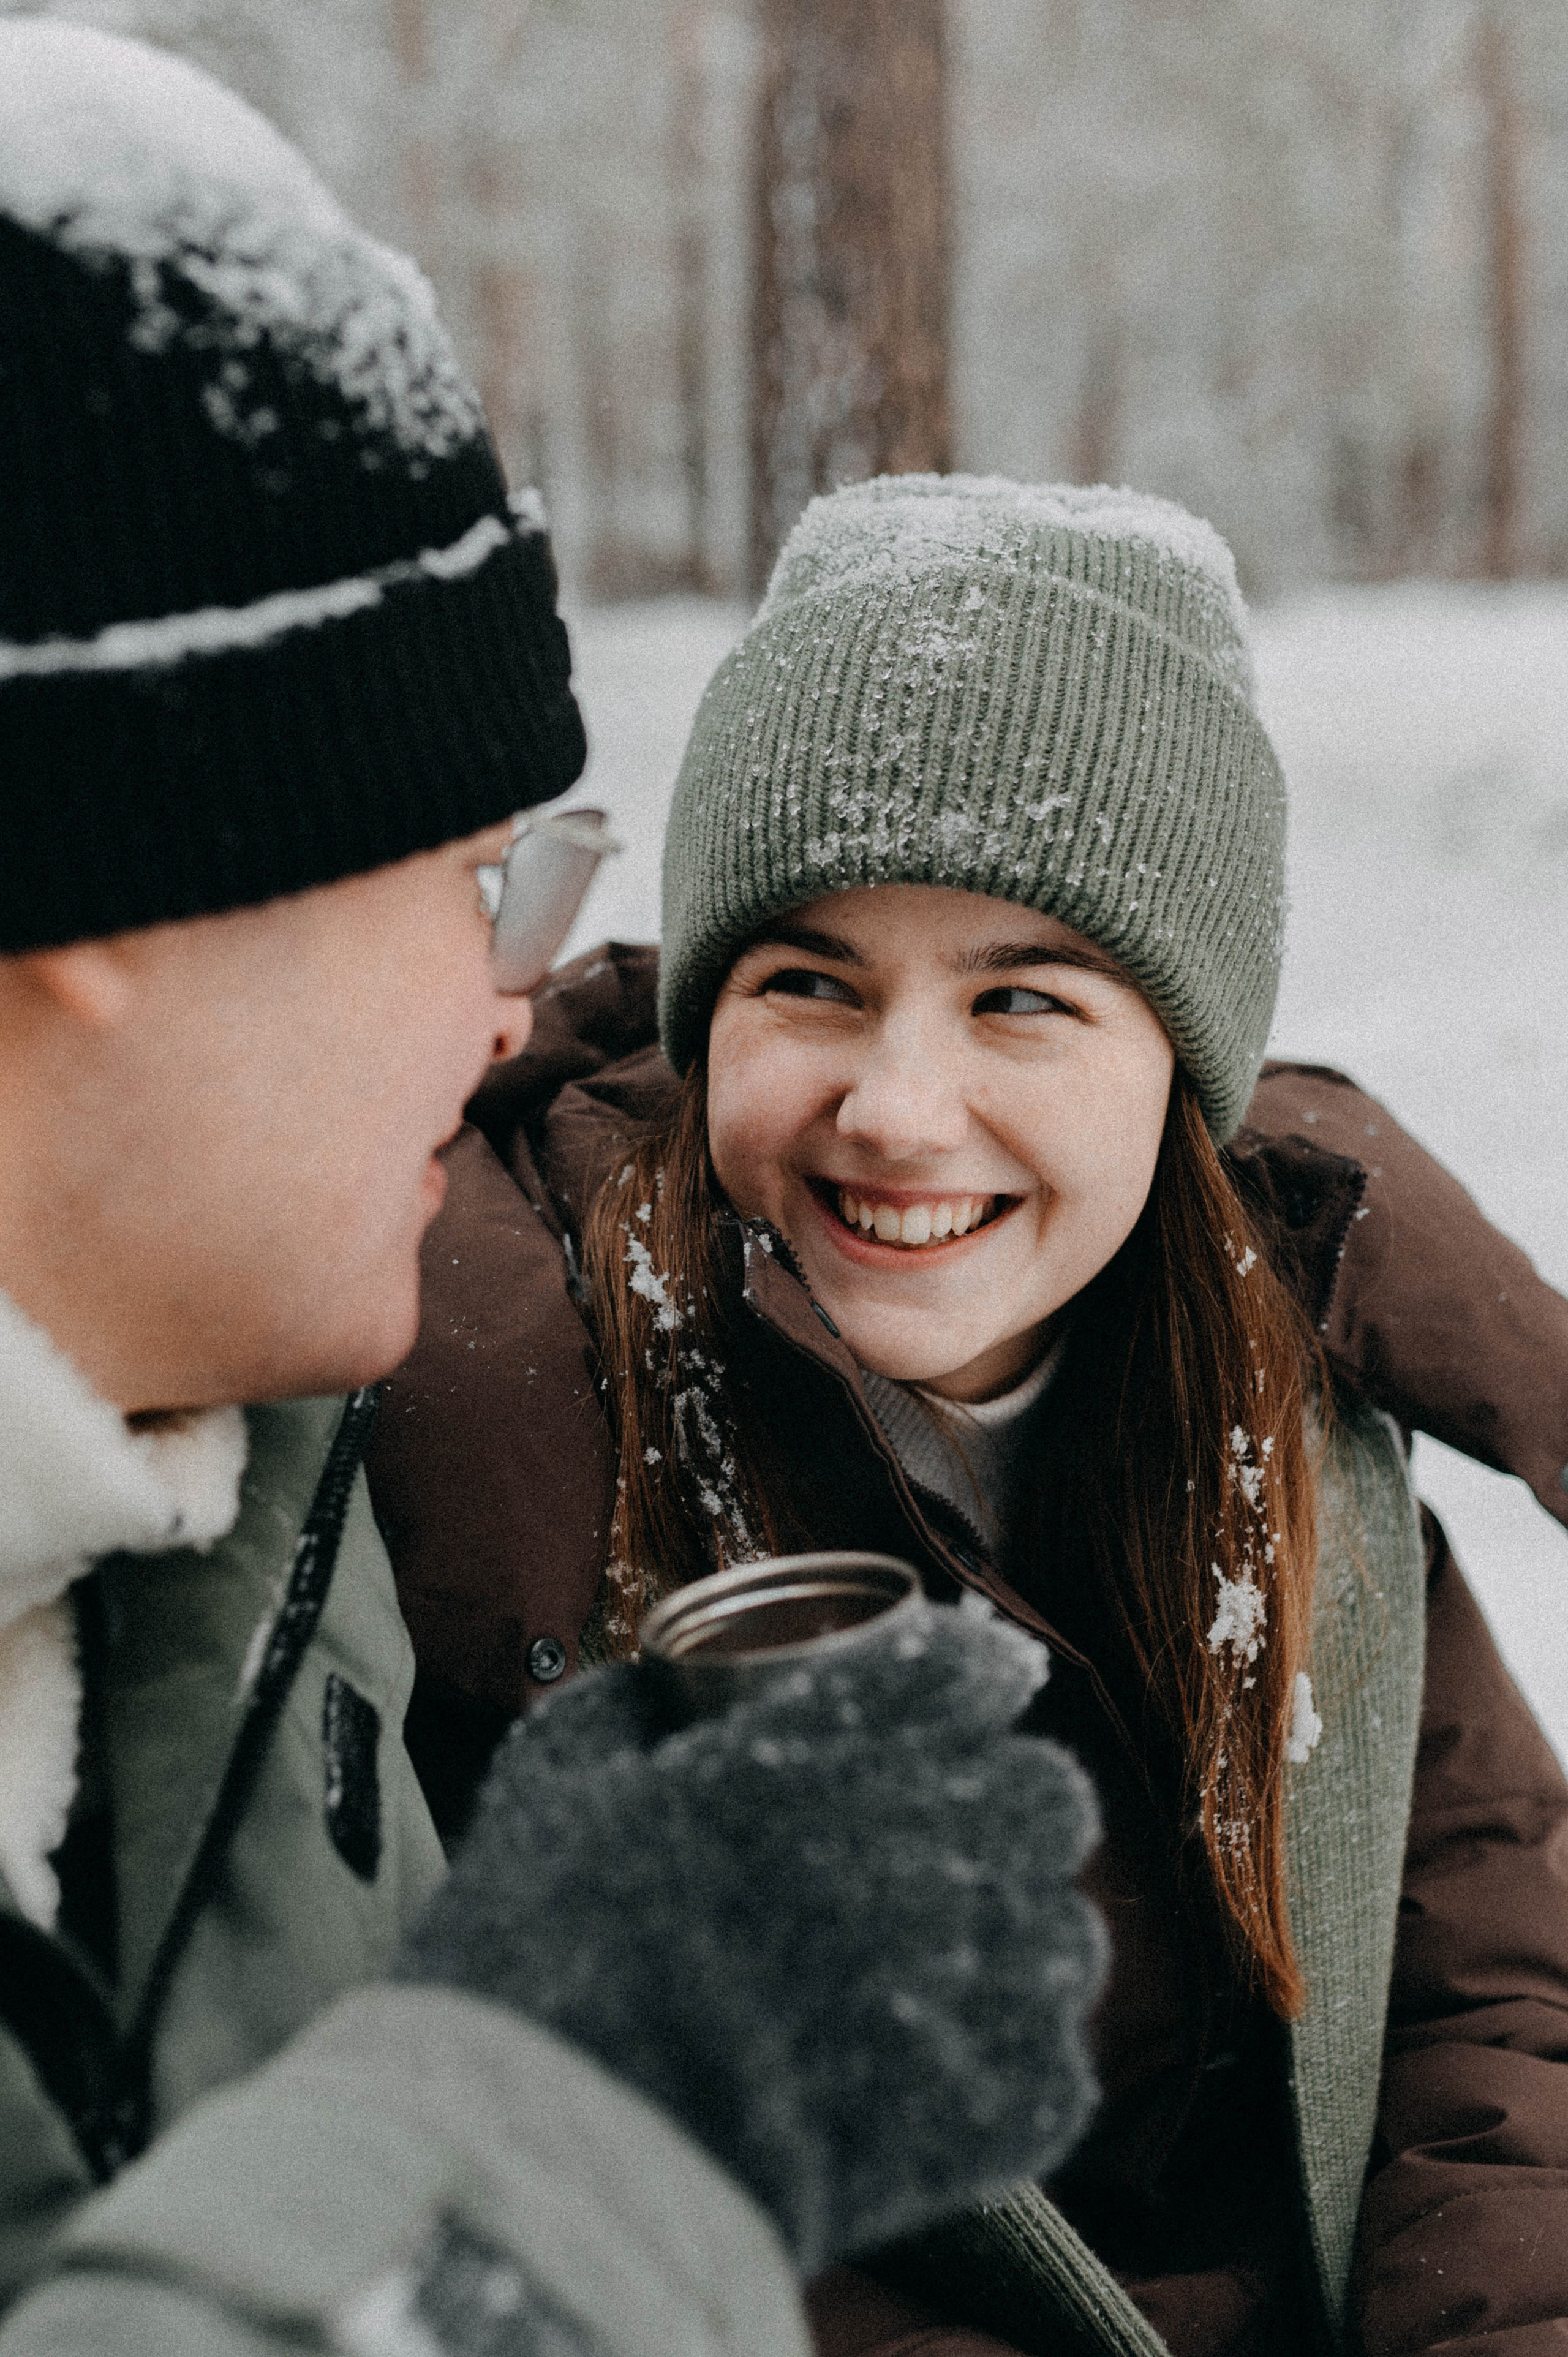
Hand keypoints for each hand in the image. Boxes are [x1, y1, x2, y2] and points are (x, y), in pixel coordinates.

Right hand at [399, 1595, 1105, 2275]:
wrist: (569, 2150)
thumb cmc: (543, 1956)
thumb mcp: (550, 1785)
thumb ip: (616, 1714)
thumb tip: (648, 1687)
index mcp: (820, 1753)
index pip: (965, 1670)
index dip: (976, 1672)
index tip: (973, 1685)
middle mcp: (917, 1844)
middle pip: (1048, 1791)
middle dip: (1013, 1801)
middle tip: (961, 1831)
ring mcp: (965, 1977)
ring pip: (1066, 1932)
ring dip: (1022, 1936)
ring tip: (961, 1961)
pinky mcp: (989, 2108)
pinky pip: (1058, 2068)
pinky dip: (1014, 2068)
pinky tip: (951, 2068)